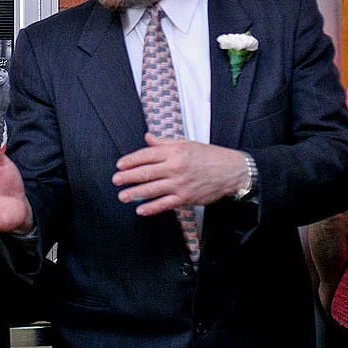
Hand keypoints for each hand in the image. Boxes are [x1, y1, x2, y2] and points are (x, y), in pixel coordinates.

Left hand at [113, 133, 246, 214]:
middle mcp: (175, 166)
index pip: (146, 155)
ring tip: (122, 196)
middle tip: (116, 180)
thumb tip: (147, 137)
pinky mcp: (186, 197)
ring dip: (134, 193)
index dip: (130, 160)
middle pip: (146, 172)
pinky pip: (165, 204)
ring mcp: (180, 183)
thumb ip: (164, 142)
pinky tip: (140, 210)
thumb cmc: (209, 156)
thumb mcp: (186, 143)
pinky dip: (152, 208)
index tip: (120, 165)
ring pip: (152, 189)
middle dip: (128, 177)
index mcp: (174, 151)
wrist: (232, 171)